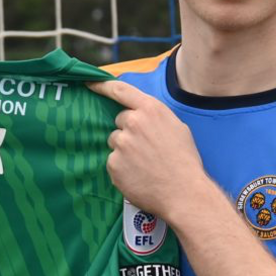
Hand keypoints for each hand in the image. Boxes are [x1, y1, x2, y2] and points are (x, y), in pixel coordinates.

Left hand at [87, 80, 216, 222]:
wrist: (184, 192)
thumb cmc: (184, 161)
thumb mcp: (177, 127)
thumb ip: (155, 117)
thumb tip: (141, 115)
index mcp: (150, 109)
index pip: (120, 90)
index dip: (102, 85)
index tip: (90, 83)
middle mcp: (133, 122)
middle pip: (120, 121)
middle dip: (129, 131)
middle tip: (146, 148)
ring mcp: (121, 143)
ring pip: (116, 142)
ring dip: (124, 150)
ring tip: (144, 164)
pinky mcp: (114, 163)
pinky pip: (113, 161)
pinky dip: (122, 168)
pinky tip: (138, 175)